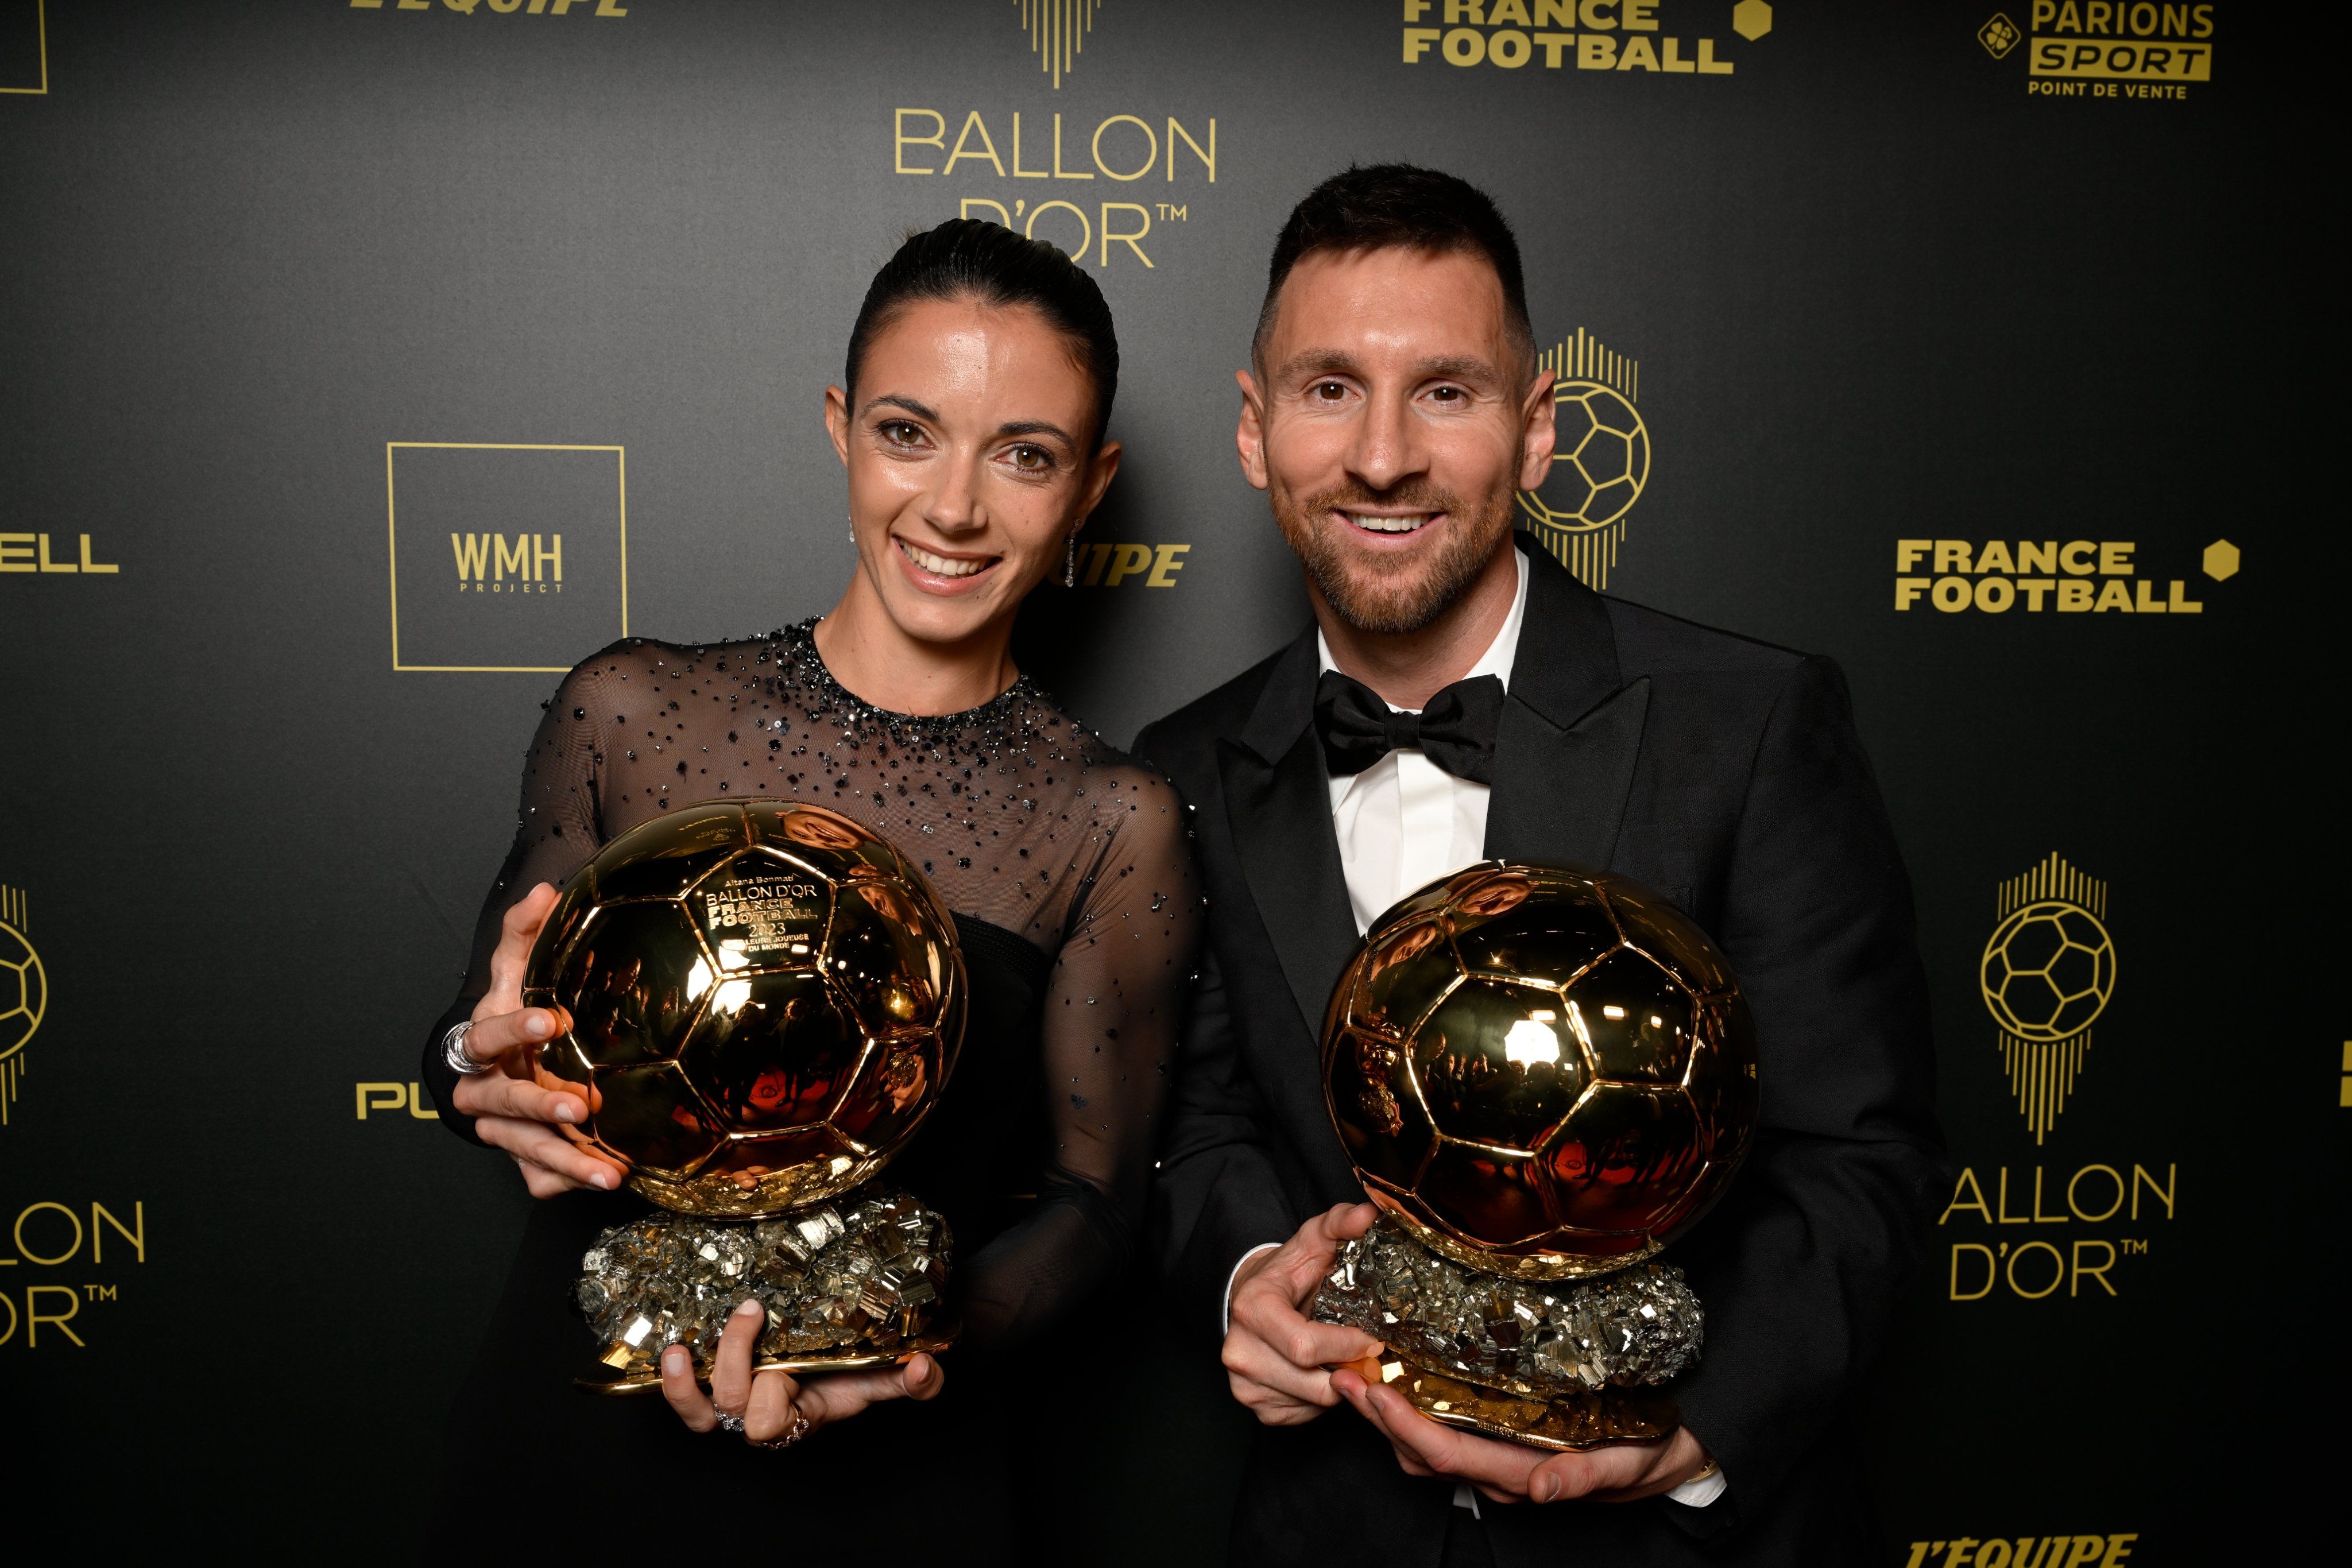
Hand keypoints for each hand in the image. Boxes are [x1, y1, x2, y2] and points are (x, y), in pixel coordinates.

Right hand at [447, 883, 626, 1197]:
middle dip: (540, 1105)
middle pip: (503, 1103)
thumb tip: (545, 891)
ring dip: (566, 1161)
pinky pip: (538, 1178)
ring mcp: (502, 1130)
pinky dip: (566, 1181)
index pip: (485, 1037)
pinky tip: (602, 1180)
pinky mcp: (522, 1159)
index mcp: (479, 1045)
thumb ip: (522, 933)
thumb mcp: (513, 972)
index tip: (550, 1019)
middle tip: (580, 1106)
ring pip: (525, 1150)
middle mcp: (484, 1092)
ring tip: (609, 1173)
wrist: (494, 1071)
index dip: (513, 1029)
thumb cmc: (511, 1015)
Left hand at [660, 1298, 944, 1444]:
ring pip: (697, 1410)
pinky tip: (671, 1349)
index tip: (787, 1368)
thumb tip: (925, 1367)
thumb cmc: (851, 1378)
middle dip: (737, 1358)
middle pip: (731, 1404)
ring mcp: (732, 1403)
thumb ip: (913, 1382)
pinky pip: (685, 1396)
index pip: (768, 1423)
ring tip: (677, 1350)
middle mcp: (758, 1416)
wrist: (830, 1371)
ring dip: (682, 1383)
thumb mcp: (882, 1379)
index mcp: (796, 1419)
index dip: (771, 1397)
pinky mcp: (713, 1383)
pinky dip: (672, 1379)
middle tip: (755, 1310)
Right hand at [1221, 1202, 1385, 1424]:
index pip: (1306, 1346)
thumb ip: (1340, 1223)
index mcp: (1252, 1310)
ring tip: (1341, 1359)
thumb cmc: (1286, 1274)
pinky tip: (1319, 1373)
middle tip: (1367, 1355)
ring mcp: (1244, 1384)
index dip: (1347, 1346)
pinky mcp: (1255, 1406)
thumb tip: (1366, 1215)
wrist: (1250, 1300)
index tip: (1372, 1339)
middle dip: (1350, 1370)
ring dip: (1337, 1385)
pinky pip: (1303, 1415)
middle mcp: (1239, 1352)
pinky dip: (1320, 1400)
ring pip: (1313, 1403)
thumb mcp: (1312, 1241)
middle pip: (1314, 1382)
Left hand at [1329, 1365, 1712, 1504]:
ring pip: (1424, 1449)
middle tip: (1342, 1373)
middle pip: (1420, 1453)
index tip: (1372, 1389)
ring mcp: (1497, 1462)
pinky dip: (1411, 1413)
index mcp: (1523, 1475)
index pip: (1448, 1455)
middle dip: (1377, 1417)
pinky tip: (1398, 1381)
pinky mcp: (1500, 1445)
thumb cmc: (1652, 1453)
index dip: (1403, 1426)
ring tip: (1356, 1374)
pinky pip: (1443, 1436)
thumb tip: (1541, 1488)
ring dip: (1386, 1416)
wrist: (1672, 1459)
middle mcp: (1500, 1473)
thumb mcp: (1630, 1462)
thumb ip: (1586, 1476)